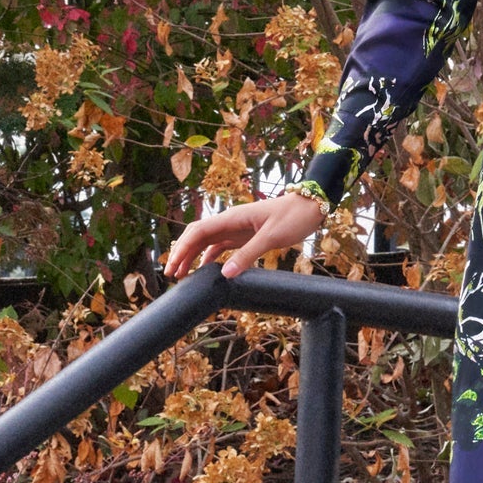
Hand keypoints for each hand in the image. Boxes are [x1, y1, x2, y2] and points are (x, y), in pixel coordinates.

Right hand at [163, 190, 328, 279]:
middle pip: (197, 236)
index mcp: (232, 217)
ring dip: (193, 256)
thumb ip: (248, 255)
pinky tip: (205, 270)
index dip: (182, 249)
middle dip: (182, 253)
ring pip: (206, 242)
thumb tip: (225, 274)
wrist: (310, 207)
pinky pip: (220, 246)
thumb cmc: (293, 217)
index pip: (198, 231)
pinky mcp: (244, 236)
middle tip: (172, 275)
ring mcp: (236, 229)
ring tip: (183, 275)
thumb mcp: (271, 237)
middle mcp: (230, 222)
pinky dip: (209, 257)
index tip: (174, 266)